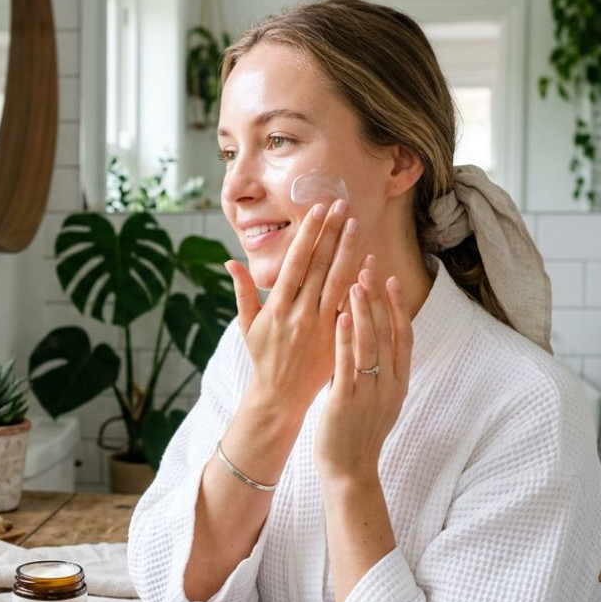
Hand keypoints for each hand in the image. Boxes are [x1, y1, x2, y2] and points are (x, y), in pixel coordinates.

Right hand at [225, 200, 361, 413]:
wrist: (280, 396)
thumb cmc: (263, 357)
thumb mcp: (246, 325)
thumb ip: (243, 291)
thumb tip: (231, 262)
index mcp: (277, 306)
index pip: (296, 261)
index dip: (308, 234)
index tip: (317, 210)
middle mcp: (299, 312)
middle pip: (319, 265)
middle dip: (331, 232)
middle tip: (342, 205)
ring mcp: (321, 325)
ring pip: (338, 280)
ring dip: (349, 249)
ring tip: (356, 223)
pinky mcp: (337, 337)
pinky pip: (351, 305)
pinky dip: (361, 281)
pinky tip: (369, 260)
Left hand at [314, 256, 412, 484]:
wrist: (351, 471)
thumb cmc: (360, 434)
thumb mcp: (379, 400)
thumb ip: (380, 372)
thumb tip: (374, 343)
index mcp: (399, 382)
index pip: (403, 336)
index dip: (398, 306)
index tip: (391, 279)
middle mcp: (390, 384)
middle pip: (388, 333)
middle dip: (379, 298)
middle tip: (370, 267)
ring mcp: (370, 392)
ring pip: (370, 343)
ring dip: (364, 311)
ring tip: (356, 282)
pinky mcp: (347, 401)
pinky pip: (347, 364)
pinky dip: (345, 338)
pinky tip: (339, 316)